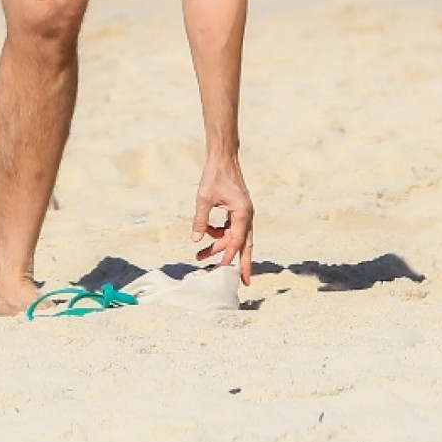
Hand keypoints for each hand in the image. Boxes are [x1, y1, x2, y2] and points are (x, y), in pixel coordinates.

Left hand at [192, 156, 253, 283]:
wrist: (223, 158)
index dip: (228, 255)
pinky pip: (231, 228)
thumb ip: (200, 221)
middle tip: (243, 283)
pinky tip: (206, 235)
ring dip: (221, 246)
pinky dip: (220, 234)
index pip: (236, 240)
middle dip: (244, 264)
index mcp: (242, 213)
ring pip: (236, 237)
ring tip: (201, 256)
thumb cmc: (214, 176)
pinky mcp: (239, 210)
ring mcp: (244, 212)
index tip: (223, 269)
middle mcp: (247, 215)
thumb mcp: (204, 199)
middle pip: (245, 245)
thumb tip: (195, 240)